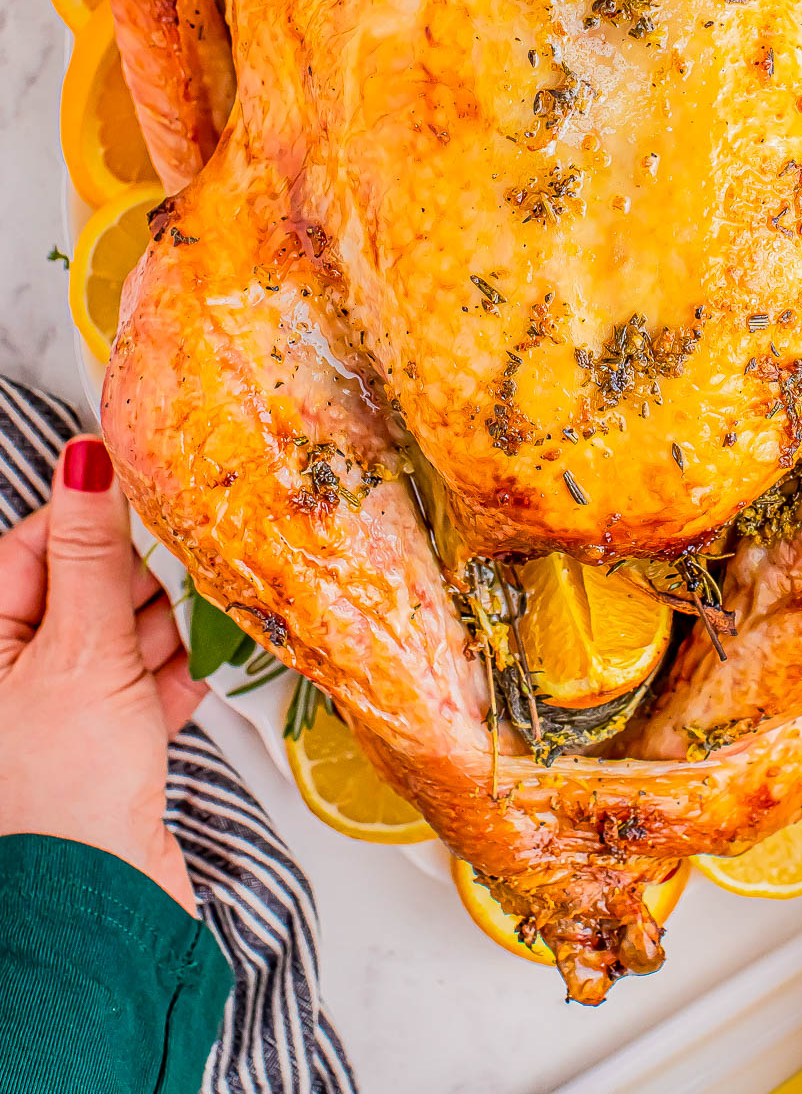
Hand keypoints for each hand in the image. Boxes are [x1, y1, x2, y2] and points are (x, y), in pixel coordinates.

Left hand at [0, 435, 206, 912]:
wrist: (100, 910)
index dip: (88, 516)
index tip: (144, 488)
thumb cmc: (64, 794)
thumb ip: (94, 551)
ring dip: (164, 621)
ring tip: (212, 600)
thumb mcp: (84, 649)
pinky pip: (141, 687)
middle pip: (79, 589)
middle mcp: (10, 679)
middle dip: (136, 571)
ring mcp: (55, 717)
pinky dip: (174, 672)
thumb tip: (88, 461)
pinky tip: (210, 658)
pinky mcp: (101, 752)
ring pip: (116, 637)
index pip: (30, 546)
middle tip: (191, 546)